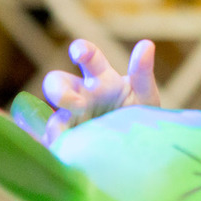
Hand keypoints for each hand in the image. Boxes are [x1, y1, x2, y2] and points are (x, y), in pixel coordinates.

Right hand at [42, 39, 160, 143]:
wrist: (143, 150)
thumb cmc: (140, 115)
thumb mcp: (145, 96)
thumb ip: (143, 73)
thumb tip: (147, 44)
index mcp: (101, 79)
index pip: (88, 57)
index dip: (81, 50)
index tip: (79, 53)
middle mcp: (81, 95)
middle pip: (56, 83)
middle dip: (59, 90)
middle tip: (78, 104)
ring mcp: (73, 121)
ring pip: (53, 120)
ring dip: (56, 127)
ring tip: (63, 139)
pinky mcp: (70, 144)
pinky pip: (56, 146)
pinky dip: (55, 150)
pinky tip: (60, 156)